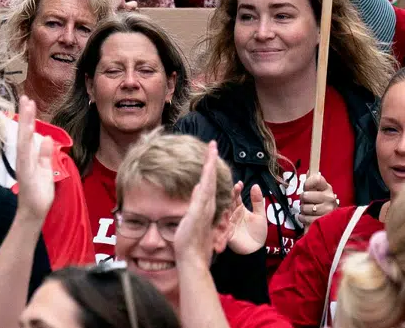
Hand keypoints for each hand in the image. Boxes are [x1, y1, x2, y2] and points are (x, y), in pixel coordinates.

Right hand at [13, 96, 54, 221]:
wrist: (34, 213)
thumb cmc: (39, 192)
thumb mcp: (45, 169)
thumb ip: (45, 155)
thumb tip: (47, 138)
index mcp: (28, 157)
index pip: (28, 134)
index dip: (28, 118)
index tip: (29, 102)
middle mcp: (23, 159)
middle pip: (24, 134)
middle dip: (25, 116)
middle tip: (25, 97)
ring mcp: (24, 166)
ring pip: (23, 141)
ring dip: (25, 124)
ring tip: (27, 108)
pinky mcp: (26, 175)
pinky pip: (26, 157)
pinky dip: (27, 145)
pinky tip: (30, 133)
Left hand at [174, 142, 220, 265]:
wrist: (193, 260)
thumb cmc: (192, 246)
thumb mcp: (192, 223)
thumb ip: (195, 207)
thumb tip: (195, 190)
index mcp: (206, 208)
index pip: (208, 184)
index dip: (208, 169)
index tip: (209, 154)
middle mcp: (208, 205)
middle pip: (210, 178)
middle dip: (212, 160)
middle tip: (213, 144)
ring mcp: (204, 207)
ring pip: (209, 181)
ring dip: (210, 164)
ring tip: (212, 148)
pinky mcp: (199, 211)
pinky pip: (204, 190)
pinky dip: (207, 176)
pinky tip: (207, 165)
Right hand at [226, 180, 267, 254]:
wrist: (257, 249)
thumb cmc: (258, 231)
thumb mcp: (260, 215)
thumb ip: (257, 201)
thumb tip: (255, 185)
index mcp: (239, 209)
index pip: (236, 197)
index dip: (236, 190)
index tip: (239, 184)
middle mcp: (231, 216)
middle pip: (228, 204)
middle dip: (229, 197)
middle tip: (231, 189)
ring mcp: (228, 225)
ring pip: (224, 215)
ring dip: (225, 209)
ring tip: (226, 201)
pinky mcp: (226, 236)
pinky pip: (222, 230)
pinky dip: (222, 226)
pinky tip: (222, 220)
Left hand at [298, 172, 337, 226]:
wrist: (333, 220)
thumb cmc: (322, 203)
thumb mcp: (319, 190)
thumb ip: (313, 181)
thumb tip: (309, 171)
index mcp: (327, 188)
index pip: (316, 179)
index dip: (308, 183)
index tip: (307, 187)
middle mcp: (329, 198)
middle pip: (306, 195)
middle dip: (303, 199)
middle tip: (307, 201)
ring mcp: (327, 210)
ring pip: (304, 208)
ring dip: (303, 210)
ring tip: (309, 210)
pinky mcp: (322, 222)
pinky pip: (305, 218)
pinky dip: (303, 218)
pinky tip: (307, 217)